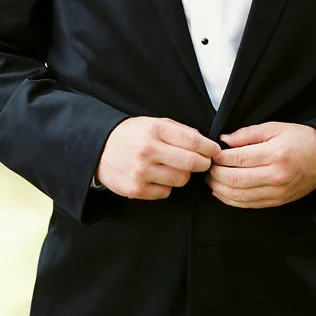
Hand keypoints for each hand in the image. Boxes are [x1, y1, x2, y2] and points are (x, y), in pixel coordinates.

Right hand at [95, 117, 221, 199]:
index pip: (193, 142)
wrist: (99, 149)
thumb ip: (179, 131)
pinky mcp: (136, 189)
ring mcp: (141, 172)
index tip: (215, 151)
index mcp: (155, 130)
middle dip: (202, 163)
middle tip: (203, 162)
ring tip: (174, 168)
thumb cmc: (132, 135)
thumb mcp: (154, 123)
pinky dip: (166, 186)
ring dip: (183, 175)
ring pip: (180, 180)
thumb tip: (205, 143)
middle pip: (191, 163)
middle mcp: (148, 151)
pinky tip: (158, 176)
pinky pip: (166, 192)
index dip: (209, 148)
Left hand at [206, 122, 315, 208]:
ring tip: (210, 179)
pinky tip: (221, 191)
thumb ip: (248, 134)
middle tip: (206, 166)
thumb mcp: (275, 127)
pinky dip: (231, 199)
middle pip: (235, 179)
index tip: (210, 152)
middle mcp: (276, 176)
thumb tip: (224, 140)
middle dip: (215, 174)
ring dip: (219, 189)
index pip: (238, 159)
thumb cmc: (301, 139)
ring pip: (239, 196)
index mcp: (275, 154)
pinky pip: (248, 204)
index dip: (218, 157)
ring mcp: (277, 192)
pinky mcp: (277, 202)